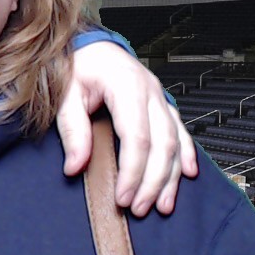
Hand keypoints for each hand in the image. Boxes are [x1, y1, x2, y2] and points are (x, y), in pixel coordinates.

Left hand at [58, 41, 198, 215]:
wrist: (87, 45)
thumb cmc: (76, 65)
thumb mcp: (65, 94)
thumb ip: (72, 130)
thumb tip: (75, 166)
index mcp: (126, 86)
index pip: (137, 138)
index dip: (132, 172)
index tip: (122, 197)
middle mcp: (150, 91)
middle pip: (161, 144)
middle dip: (152, 181)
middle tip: (139, 208)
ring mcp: (160, 97)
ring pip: (175, 141)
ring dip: (171, 176)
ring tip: (163, 205)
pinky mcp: (162, 104)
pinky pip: (181, 131)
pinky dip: (186, 154)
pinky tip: (189, 174)